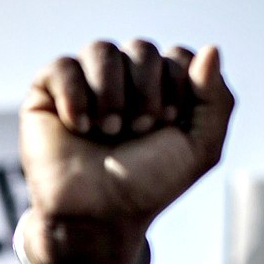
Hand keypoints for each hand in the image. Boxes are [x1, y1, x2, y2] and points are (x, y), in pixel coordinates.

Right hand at [18, 40, 232, 263]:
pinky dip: (74, 95)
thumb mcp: (199, 149)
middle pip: (141, 48)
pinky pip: (62, 66)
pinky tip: (78, 126)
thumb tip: (211, 49)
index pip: (178, 56)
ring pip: (101, 49)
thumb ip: (216, 99)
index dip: (177, 87)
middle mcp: (124, 80)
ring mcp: (85, 83)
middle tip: (136, 131)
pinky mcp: (47, 93)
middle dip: (145, 92)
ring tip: (107, 130)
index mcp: (161, 88)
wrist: (97, 215)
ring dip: (110, 93)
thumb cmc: (146, 184)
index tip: (168, 125)